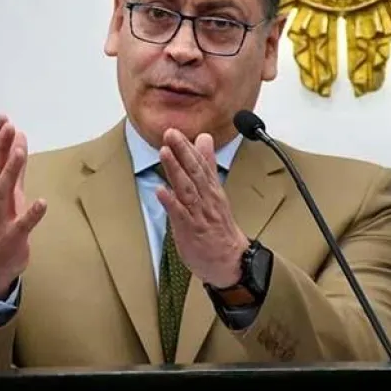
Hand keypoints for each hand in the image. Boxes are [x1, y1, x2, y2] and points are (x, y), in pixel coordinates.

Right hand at [0, 114, 47, 299]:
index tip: (3, 118)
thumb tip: (18, 138)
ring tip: (21, 153)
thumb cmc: (0, 225)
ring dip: (11, 172)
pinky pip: (22, 225)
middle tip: (9, 127)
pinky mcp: (12, 238)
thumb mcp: (8, 194)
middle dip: (0, 148)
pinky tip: (42, 203)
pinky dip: (31, 214)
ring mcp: (0, 220)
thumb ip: (14, 167)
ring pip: (2, 193)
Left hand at [155, 129, 248, 287]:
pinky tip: (160, 191)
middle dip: (181, 152)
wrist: (230, 260)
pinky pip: (180, 215)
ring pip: (187, 189)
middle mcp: (206, 198)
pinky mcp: (190, 230)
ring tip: (165, 153)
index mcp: (211, 188)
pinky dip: (171, 202)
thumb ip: (207, 164)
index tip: (175, 130)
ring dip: (175, 170)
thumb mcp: (214, 190)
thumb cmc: (218, 225)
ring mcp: (198, 214)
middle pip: (194, 172)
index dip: (186, 147)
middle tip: (170, 134)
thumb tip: (203, 138)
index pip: (199, 164)